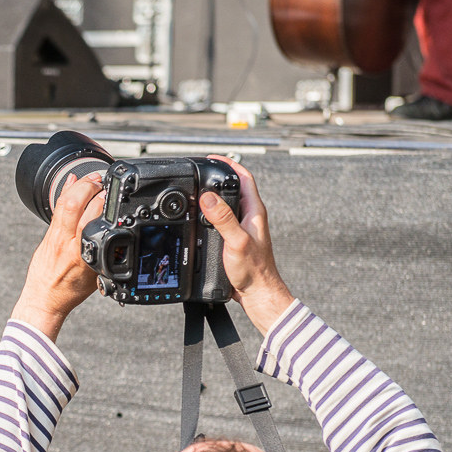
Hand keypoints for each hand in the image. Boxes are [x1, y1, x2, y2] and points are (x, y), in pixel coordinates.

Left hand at [11, 173, 105, 339]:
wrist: (43, 299)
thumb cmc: (69, 291)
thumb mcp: (97, 276)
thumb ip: (108, 257)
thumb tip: (124, 242)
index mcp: (80, 255)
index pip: (90, 221)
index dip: (102, 203)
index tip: (114, 193)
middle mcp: (65, 242)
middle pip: (73, 205)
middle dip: (89, 187)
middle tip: (103, 180)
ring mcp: (55, 237)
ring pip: (62, 203)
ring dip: (79, 185)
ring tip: (93, 177)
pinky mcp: (48, 234)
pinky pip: (56, 209)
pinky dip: (65, 191)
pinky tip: (72, 179)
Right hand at [198, 156, 293, 333]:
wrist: (257, 293)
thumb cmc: (254, 270)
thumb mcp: (237, 241)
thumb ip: (223, 218)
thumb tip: (208, 196)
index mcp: (254, 211)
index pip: (244, 178)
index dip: (229, 164)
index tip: (212, 159)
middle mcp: (249, 216)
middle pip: (232, 188)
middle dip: (216, 177)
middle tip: (198, 172)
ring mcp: (241, 228)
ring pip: (225, 204)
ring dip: (211, 196)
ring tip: (194, 191)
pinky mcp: (233, 239)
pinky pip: (219, 220)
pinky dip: (207, 214)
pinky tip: (197, 219)